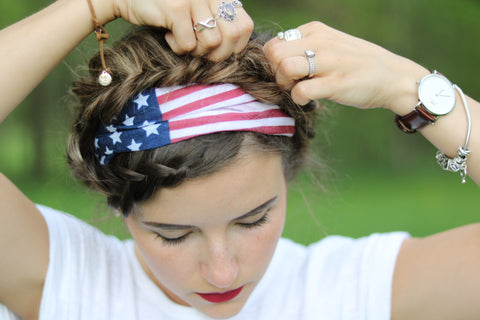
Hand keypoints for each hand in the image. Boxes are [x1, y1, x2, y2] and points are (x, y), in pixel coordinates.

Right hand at [109, 0, 253, 60]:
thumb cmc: (168, 10)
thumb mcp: (198, 12)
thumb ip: (218, 23)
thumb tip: (237, 51)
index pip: (245, 26)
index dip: (236, 46)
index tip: (219, 51)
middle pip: (232, 37)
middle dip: (217, 54)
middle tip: (199, 50)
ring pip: (212, 43)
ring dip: (196, 51)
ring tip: (183, 41)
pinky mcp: (177, 8)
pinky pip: (188, 45)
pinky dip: (178, 48)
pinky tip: (169, 37)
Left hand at [264, 21, 428, 111]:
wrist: (394, 77)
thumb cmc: (357, 64)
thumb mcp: (330, 45)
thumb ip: (305, 46)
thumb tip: (276, 59)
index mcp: (316, 30)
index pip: (275, 42)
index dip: (274, 62)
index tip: (287, 73)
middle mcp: (321, 41)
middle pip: (274, 53)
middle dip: (275, 72)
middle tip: (289, 83)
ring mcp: (330, 62)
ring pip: (285, 68)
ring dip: (284, 85)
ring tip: (297, 90)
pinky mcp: (337, 83)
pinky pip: (301, 91)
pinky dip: (298, 99)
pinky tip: (309, 100)